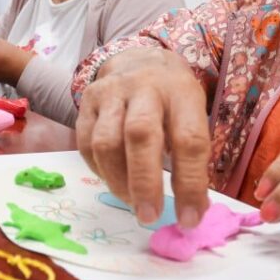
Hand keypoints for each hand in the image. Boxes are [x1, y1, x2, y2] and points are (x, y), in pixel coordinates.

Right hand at [75, 48, 210, 228]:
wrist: (138, 59)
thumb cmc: (172, 99)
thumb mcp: (194, 115)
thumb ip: (193, 159)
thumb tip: (193, 212)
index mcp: (181, 92)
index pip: (189, 140)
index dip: (190, 183)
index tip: (190, 219)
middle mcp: (145, 88)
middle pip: (140, 135)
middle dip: (144, 182)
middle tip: (149, 216)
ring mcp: (111, 93)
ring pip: (106, 141)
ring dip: (118, 181)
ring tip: (132, 202)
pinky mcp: (87, 102)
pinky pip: (85, 144)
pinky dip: (99, 170)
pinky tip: (114, 181)